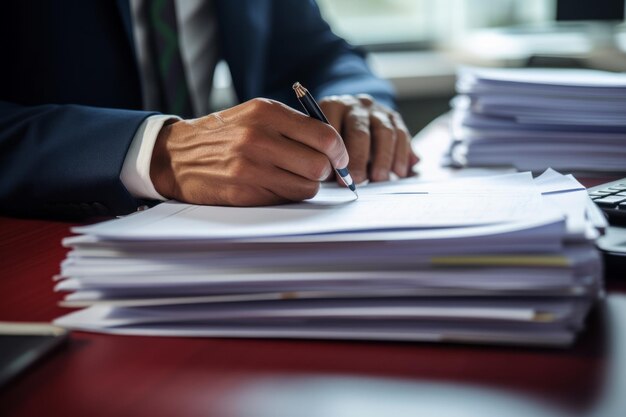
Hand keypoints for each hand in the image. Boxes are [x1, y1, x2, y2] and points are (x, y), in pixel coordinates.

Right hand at [150, 98, 348, 205]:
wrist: (176, 155)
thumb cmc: (223, 134)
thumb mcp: (255, 114)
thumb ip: (292, 124)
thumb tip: (333, 146)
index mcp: (266, 112)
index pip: (324, 135)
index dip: (339, 151)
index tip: (339, 158)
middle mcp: (259, 138)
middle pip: (320, 165)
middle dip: (325, 171)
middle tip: (316, 171)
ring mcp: (251, 167)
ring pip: (307, 187)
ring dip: (306, 185)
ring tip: (292, 177)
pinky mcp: (244, 192)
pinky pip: (285, 199)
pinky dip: (287, 195)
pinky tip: (273, 185)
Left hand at [319, 95, 418, 182]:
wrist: (352, 122)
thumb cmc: (333, 142)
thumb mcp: (325, 146)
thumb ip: (328, 160)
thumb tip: (335, 179)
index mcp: (332, 108)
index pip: (332, 130)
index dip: (336, 155)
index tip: (339, 178)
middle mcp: (355, 106)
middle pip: (359, 131)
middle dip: (359, 159)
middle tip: (358, 180)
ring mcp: (376, 110)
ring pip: (384, 132)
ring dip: (383, 159)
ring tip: (379, 179)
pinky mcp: (394, 117)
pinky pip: (401, 135)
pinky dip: (401, 155)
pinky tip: (399, 173)